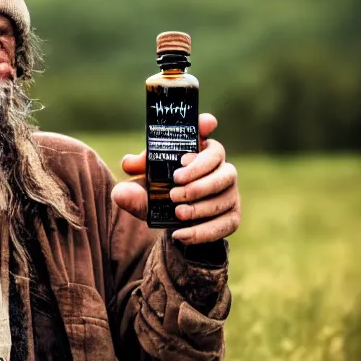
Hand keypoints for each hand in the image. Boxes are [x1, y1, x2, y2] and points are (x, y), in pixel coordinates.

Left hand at [110, 113, 240, 243]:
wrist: (171, 222)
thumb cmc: (159, 191)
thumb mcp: (144, 181)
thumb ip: (136, 170)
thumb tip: (128, 164)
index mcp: (198, 149)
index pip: (205, 129)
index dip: (205, 126)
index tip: (204, 126)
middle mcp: (219, 166)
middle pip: (220, 165)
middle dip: (198, 179)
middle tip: (174, 192)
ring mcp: (230, 191)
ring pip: (225, 196)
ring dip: (201, 206)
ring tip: (178, 213)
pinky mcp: (232, 216)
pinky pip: (225, 223)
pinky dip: (203, 231)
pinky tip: (181, 234)